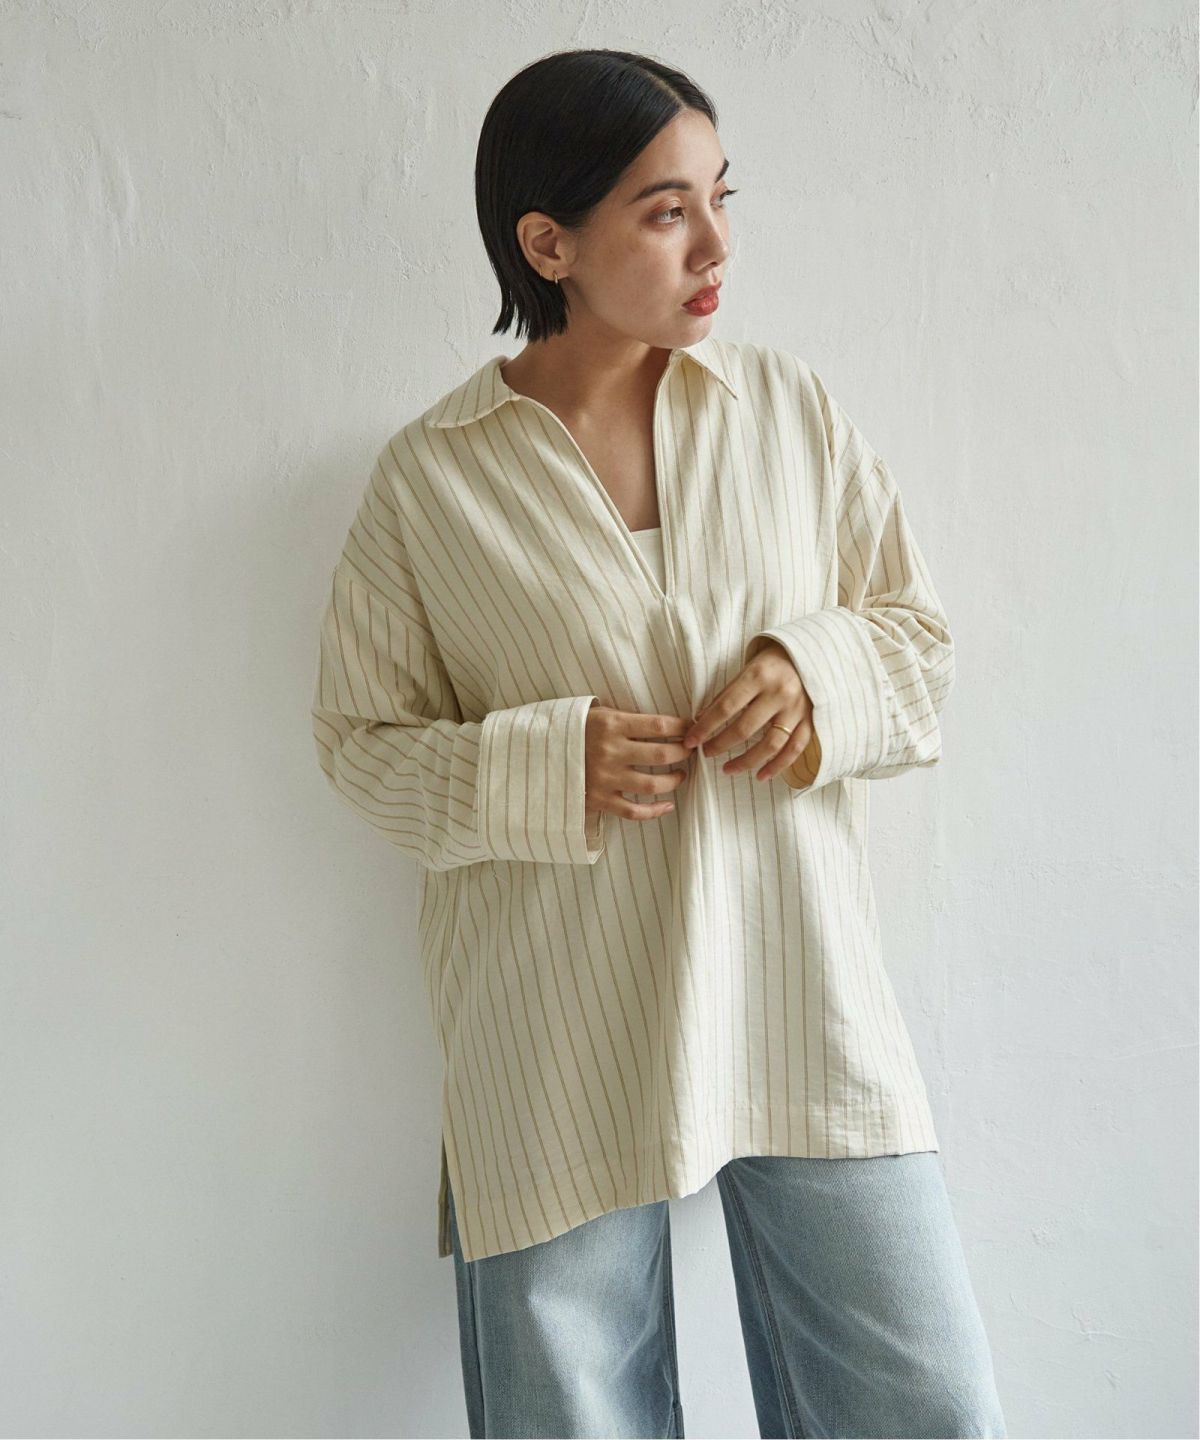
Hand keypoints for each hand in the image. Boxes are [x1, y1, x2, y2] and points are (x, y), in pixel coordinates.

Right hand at [584, 704, 693, 821]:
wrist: (537, 752)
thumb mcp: (597, 713)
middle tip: (689, 751)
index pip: (660, 725)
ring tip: (680, 775)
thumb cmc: (573, 729)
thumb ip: (627, 719)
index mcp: (612, 724)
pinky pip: (633, 811)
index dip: (682, 726)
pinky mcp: (599, 800)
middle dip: (683, 752)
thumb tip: (665, 725)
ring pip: (653, 785)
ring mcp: (605, 778)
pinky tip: (667, 806)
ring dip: (674, 780)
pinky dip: (655, 811)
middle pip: (662, 755)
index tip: (691, 727)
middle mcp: (611, 751)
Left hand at [681, 639, 818, 782]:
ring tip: (727, 769)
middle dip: (720, 744)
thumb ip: (726, 694)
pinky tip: (761, 776)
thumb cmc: (771, 663)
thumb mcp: (746, 669)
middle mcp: (779, 693)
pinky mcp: (811, 721)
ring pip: (770, 744)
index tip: (690, 740)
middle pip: (745, 729)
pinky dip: (778, 766)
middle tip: (706, 753)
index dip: (705, 727)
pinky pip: (794, 749)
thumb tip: (701, 720)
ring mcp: (797, 709)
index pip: (725, 707)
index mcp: (759, 676)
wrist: (809, 655)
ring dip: (746, 761)